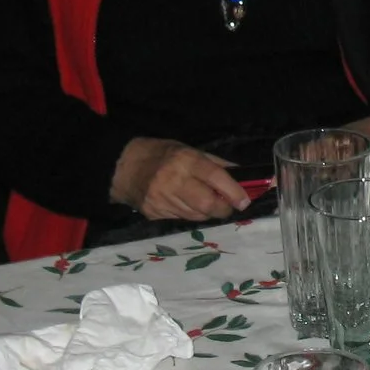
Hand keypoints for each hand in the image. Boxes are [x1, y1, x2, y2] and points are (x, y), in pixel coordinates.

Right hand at [112, 138, 250, 220]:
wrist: (124, 167)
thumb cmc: (162, 154)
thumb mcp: (189, 149)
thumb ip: (216, 164)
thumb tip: (242, 176)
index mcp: (185, 160)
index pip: (215, 178)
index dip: (233, 192)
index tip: (244, 201)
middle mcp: (173, 180)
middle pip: (207, 204)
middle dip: (223, 209)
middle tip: (228, 207)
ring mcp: (162, 200)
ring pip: (196, 216)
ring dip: (207, 213)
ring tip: (205, 202)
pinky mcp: (155, 214)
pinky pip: (182, 219)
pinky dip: (191, 214)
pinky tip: (186, 204)